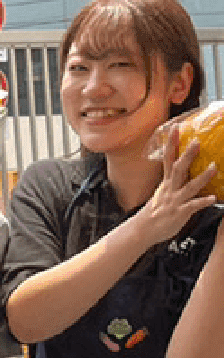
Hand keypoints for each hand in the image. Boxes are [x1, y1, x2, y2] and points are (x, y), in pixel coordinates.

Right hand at [129, 126, 216, 249]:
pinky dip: (203, 202)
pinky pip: (192, 206)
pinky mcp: (179, 213)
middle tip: (197, 141)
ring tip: (214, 167)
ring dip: (202, 177)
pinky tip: (213, 198)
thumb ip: (174, 182)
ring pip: (189, 187)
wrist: (143, 231)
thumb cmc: (155, 212)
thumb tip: (183, 170)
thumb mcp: (162, 193)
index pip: (167, 158)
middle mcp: (170, 189)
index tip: (175, 127)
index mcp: (166, 183)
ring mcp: (174, 201)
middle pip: (177, 169)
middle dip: (187, 155)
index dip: (171, 143)